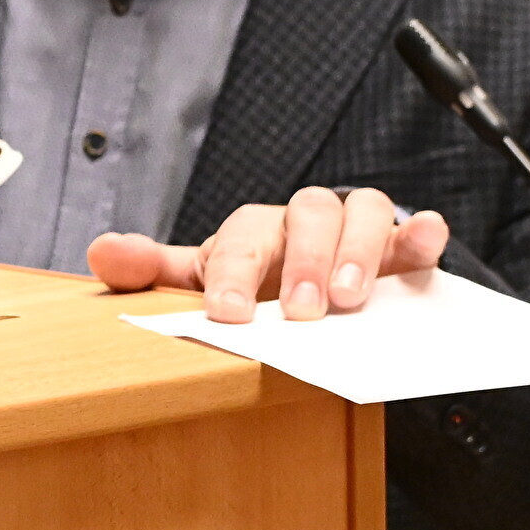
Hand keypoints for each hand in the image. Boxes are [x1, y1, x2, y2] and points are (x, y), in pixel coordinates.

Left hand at [87, 187, 451, 323]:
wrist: (308, 289)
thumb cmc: (252, 284)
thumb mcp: (202, 282)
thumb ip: (154, 272)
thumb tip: (102, 253)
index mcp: (252, 230)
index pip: (239, 239)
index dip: (232, 273)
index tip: (229, 314)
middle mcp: (303, 220)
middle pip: (307, 216)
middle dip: (303, 261)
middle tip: (301, 310)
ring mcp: (352, 230)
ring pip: (361, 214)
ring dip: (357, 251)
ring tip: (350, 299)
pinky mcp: (400, 248)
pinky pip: (414, 230)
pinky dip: (421, 232)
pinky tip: (427, 239)